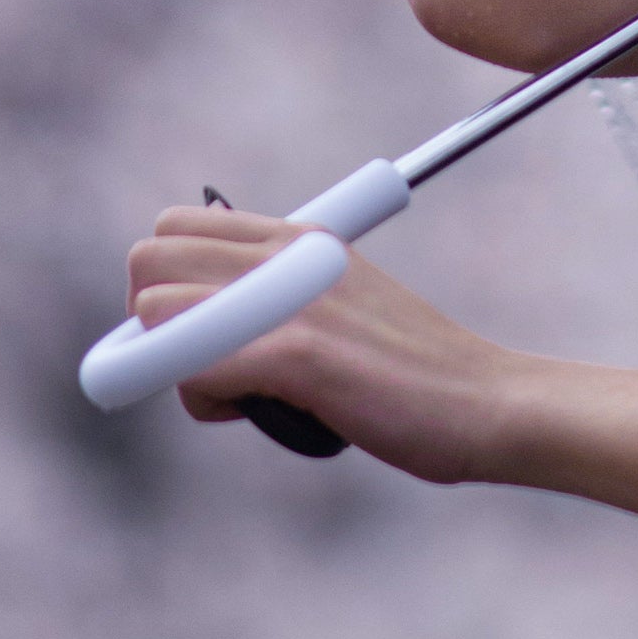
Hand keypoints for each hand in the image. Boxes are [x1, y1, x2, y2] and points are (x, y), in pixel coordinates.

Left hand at [123, 207, 526, 487]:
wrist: (490, 401)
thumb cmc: (416, 374)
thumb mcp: (342, 308)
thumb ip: (282, 303)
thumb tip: (210, 334)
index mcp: (298, 237)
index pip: (176, 226)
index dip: (167, 290)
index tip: (200, 339)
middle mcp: (287, 254)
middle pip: (148, 258)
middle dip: (151, 326)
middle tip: (205, 370)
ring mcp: (291, 300)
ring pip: (156, 311)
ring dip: (173, 368)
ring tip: (235, 398)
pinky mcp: (300, 353)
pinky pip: (194, 365)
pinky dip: (202, 399)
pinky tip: (250, 412)